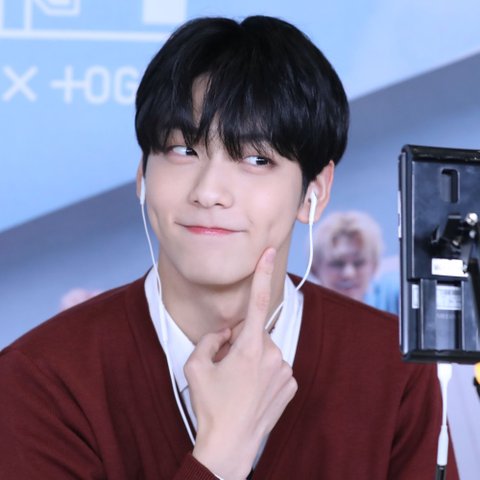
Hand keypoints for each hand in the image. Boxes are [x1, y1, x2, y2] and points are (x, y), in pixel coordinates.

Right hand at [186, 248, 297, 478]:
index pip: (255, 301)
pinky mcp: (291, 384)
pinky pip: (276, 367)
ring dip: (253, 359)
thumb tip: (225, 332)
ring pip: (266, 351)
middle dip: (241, 341)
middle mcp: (272, 355)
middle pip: (254, 333)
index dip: (261, 274)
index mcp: (248, 347)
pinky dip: (264, 373)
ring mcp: (284, 370)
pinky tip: (252, 392)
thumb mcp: (195, 366)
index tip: (268, 253)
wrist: (231, 445)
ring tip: (238, 384)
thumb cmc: (210, 406)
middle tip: (226, 367)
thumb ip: (209, 338)